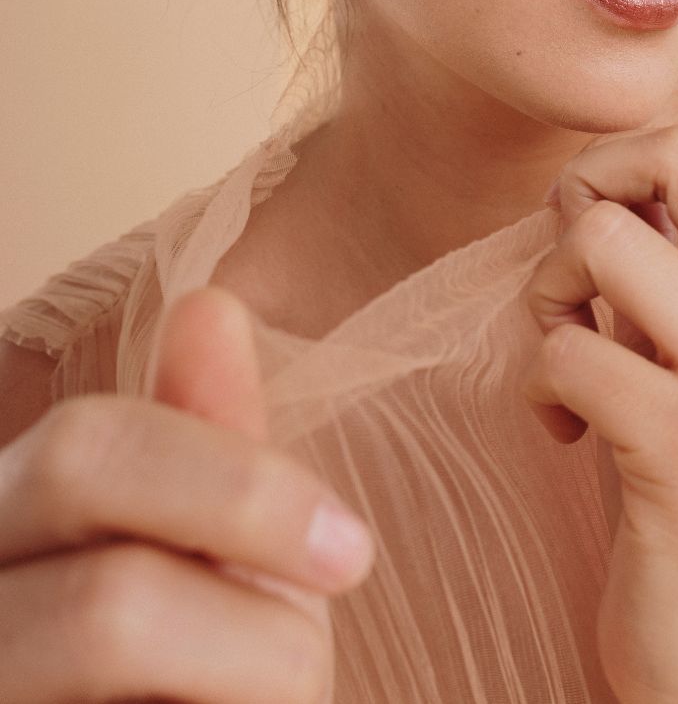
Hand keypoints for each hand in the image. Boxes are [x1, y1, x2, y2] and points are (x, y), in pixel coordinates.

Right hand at [0, 286, 374, 701]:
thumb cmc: (178, 665)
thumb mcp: (195, 551)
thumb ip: (198, 446)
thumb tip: (211, 303)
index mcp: (4, 523)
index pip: (90, 451)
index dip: (238, 489)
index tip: (353, 549)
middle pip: (110, 600)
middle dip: (257, 632)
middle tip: (320, 649)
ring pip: (122, 648)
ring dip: (252, 686)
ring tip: (260, 696)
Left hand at [522, 124, 677, 703]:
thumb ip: (673, 271)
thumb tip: (588, 181)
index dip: (619, 164)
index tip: (586, 226)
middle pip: (677, 157)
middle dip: (587, 187)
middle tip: (568, 264)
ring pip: (604, 242)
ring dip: (549, 294)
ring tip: (564, 358)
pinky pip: (565, 351)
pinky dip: (539, 384)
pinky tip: (565, 433)